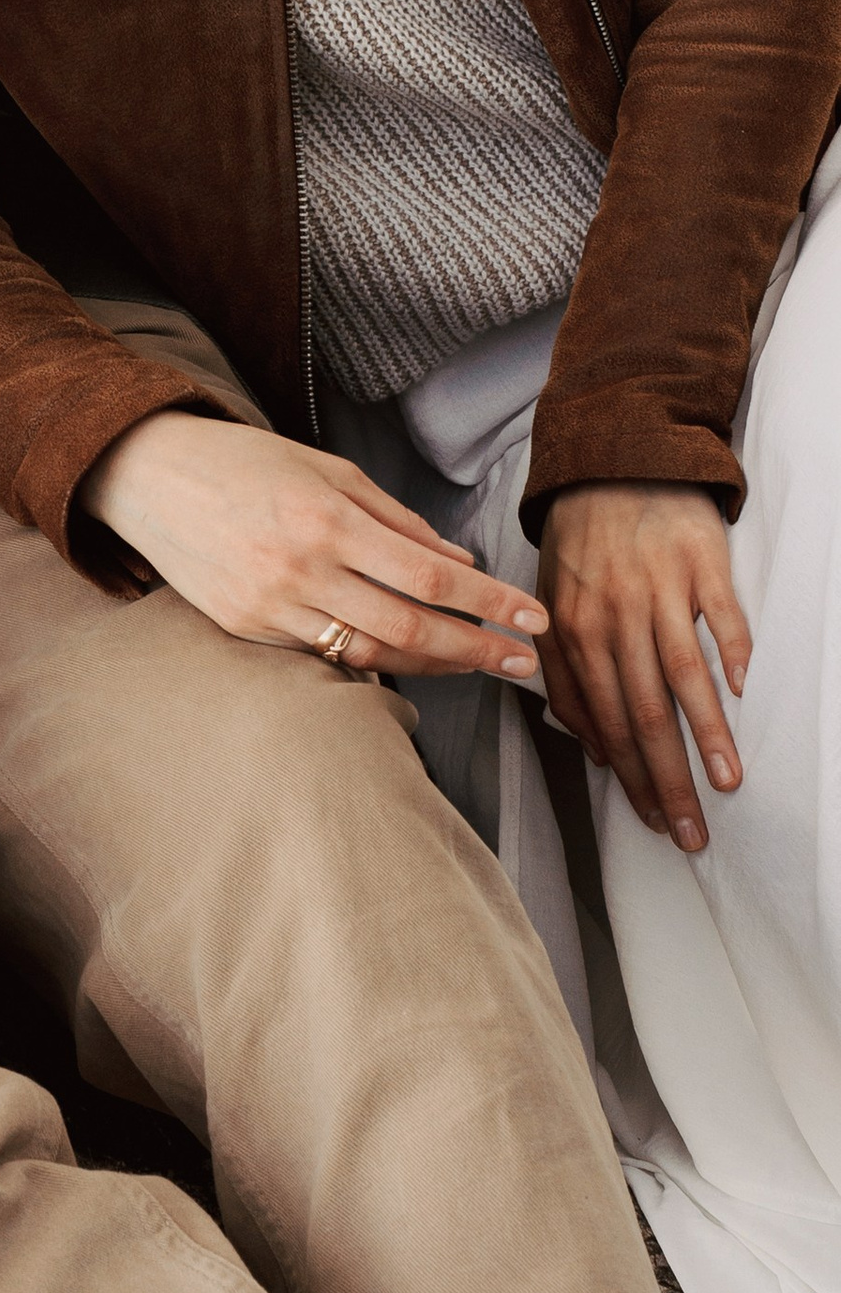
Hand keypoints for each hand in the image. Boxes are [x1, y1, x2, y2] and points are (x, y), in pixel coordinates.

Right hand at [81, 409, 548, 676]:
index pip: (429, 577)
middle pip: (409, 630)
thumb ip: (397, 520)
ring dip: (433, 666)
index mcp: (325, 518)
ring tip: (475, 663)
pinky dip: (371, 658)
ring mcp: (268, 606)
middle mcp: (299, 569)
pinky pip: (322, 654)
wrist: (145, 475)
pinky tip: (407, 656)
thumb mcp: (326, 469)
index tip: (533, 618)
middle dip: (476, 651)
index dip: (489, 603)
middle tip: (523, 664)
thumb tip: (461, 565)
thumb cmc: (243, 460)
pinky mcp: (245, 629)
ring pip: (369, 656)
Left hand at [537, 481, 748, 848]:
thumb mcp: (551, 604)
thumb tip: (590, 748)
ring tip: (727, 784)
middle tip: (692, 832)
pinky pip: (720, 614)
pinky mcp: (698, 561)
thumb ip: (565, 676)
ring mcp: (657, 587)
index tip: (654, 822)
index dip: (629, 777)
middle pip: (642, 711)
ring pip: (681, 674)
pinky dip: (733, 652)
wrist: (613, 461)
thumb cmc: (583, 544)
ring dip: (705, 735)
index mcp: (572, 629)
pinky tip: (742, 691)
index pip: (603, 721)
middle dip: (667, 779)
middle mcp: (612, 613)